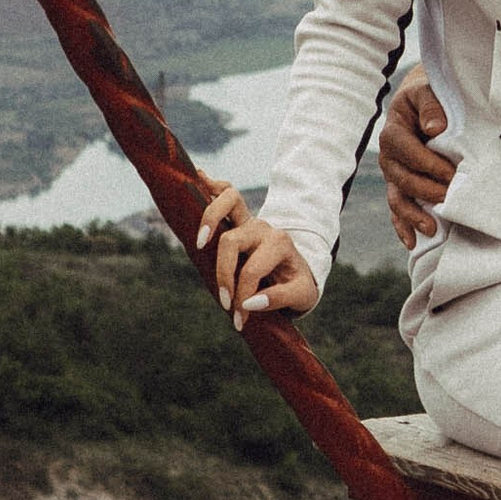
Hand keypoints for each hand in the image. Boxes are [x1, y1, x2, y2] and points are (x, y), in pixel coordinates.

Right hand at [192, 176, 320, 328]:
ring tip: (200, 241)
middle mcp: (263, 228)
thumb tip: (249, 303)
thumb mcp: (301, 295)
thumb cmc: (299, 283)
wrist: (300, 270)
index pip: (251, 271)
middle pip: (231, 241)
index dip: (242, 297)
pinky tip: (200, 178)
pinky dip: (213, 185)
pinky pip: (226, 193)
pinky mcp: (239, 219)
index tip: (240, 320)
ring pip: (229, 202)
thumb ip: (279, 299)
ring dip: (210, 219)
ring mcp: (250, 220)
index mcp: (280, 244)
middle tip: (224, 304)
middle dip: (223, 274)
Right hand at [379, 66, 459, 249]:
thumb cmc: (428, 97)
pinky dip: (403, 226)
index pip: (408, 152)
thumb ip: (431, 105)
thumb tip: (434, 128)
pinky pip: (397, 209)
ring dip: (413, 216)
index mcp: (393, 132)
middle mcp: (388, 156)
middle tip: (452, 199)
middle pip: (403, 179)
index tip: (452, 173)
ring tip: (431, 229)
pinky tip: (413, 241)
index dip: (429, 164)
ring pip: (397, 199)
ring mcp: (392, 174)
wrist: (422, 101)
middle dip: (427, 191)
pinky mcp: (399, 187)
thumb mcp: (427, 91)